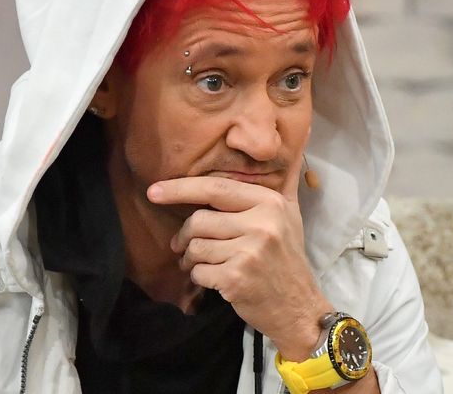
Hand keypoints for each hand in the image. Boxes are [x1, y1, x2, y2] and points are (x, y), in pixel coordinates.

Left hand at [146, 165, 332, 360]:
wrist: (299, 309)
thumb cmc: (287, 259)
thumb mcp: (290, 215)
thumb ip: (282, 182)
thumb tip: (294, 143)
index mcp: (269, 203)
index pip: (215, 188)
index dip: (180, 188)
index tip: (153, 191)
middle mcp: (262, 224)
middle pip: (198, 220)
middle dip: (184, 236)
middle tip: (181, 246)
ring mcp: (249, 252)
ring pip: (195, 247)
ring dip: (190, 259)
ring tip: (200, 264)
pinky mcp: (236, 278)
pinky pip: (199, 272)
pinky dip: (199, 278)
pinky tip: (214, 280)